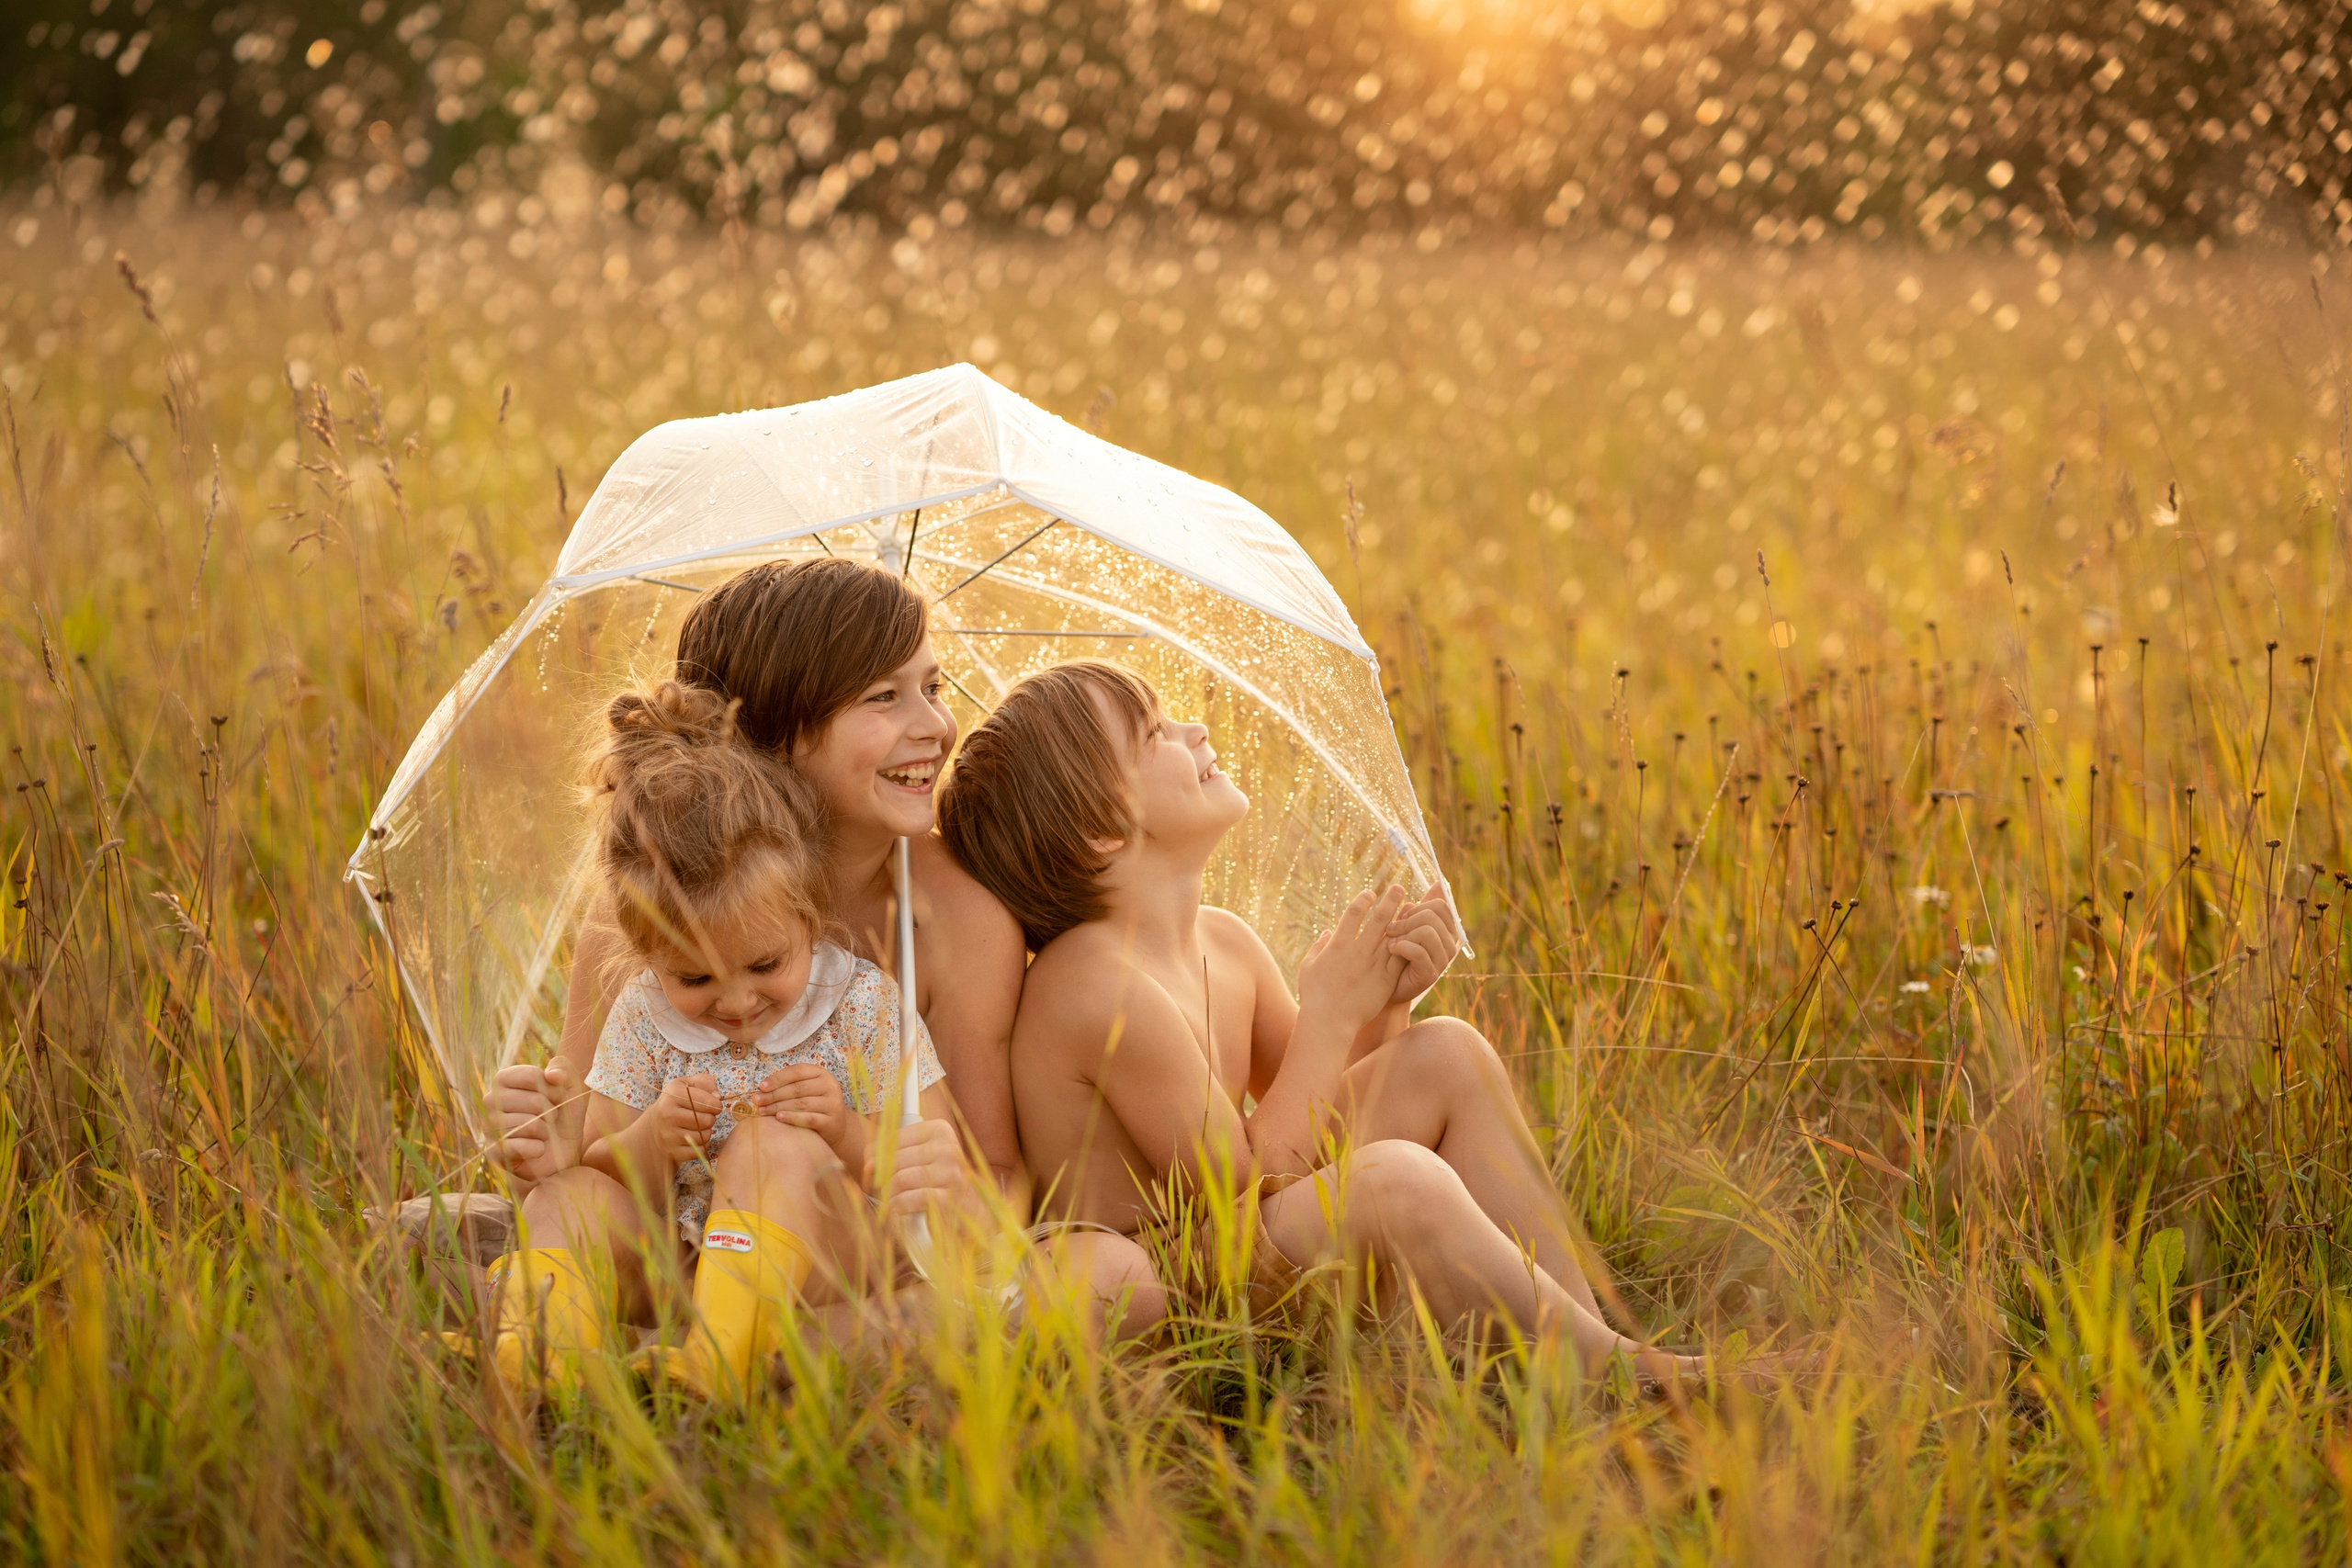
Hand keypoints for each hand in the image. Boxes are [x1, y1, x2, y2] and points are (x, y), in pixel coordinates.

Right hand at [486, 1061, 576, 1180]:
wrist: (562, 1153)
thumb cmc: (563, 1116)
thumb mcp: (570, 1088)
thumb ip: (564, 1070)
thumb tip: (551, 1075)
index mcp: (504, 1079)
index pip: (532, 1076)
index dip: (554, 1089)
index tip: (559, 1097)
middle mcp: (491, 1100)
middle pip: (534, 1101)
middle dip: (552, 1112)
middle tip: (551, 1119)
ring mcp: (489, 1126)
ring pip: (530, 1125)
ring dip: (546, 1131)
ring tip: (543, 1133)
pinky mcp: (494, 1151)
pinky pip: (523, 1147)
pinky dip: (538, 1149)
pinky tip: (537, 1148)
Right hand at [648, 1072, 721, 1168]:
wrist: (655, 1122)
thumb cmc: (677, 1100)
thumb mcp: (688, 1083)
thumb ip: (706, 1082)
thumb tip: (717, 1097)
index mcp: (673, 1095)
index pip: (709, 1102)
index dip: (716, 1104)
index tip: (713, 1104)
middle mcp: (667, 1115)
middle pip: (707, 1120)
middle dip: (710, 1118)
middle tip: (703, 1115)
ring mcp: (668, 1135)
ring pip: (704, 1136)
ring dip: (706, 1131)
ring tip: (697, 1125)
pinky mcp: (671, 1151)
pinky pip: (700, 1150)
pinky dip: (702, 1144)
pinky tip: (694, 1136)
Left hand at [752, 1063, 849, 1155]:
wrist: (836, 1126)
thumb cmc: (815, 1105)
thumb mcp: (807, 1090)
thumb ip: (789, 1086)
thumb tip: (761, 1090)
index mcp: (821, 1073)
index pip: (798, 1071)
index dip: (778, 1078)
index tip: (761, 1086)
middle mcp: (829, 1086)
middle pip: (797, 1088)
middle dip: (774, 1094)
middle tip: (757, 1101)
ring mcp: (832, 1104)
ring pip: (801, 1103)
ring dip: (778, 1107)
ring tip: (762, 1111)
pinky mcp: (832, 1121)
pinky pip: (809, 1119)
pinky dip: (793, 1118)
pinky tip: (779, 1117)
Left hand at [865, 1117, 971, 1218]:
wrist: (970, 1206)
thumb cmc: (938, 1178)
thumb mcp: (922, 1156)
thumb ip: (896, 1150)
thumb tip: (869, 1159)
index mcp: (940, 1130)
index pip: (895, 1138)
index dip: (875, 1154)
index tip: (869, 1167)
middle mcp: (948, 1148)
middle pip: (896, 1159)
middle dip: (882, 1176)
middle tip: (882, 1187)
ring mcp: (951, 1173)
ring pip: (901, 1178)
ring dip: (889, 1193)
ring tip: (891, 1198)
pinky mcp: (949, 1197)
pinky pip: (911, 1198)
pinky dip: (898, 1204)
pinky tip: (897, 1207)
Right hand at [1298, 886, 1409, 1034]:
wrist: (1330, 1021)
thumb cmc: (1314, 996)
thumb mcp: (1308, 967)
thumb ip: (1318, 947)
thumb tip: (1326, 933)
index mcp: (1338, 944)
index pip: (1354, 912)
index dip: (1363, 899)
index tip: (1371, 893)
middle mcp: (1358, 950)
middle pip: (1378, 918)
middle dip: (1390, 900)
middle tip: (1399, 888)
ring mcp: (1374, 965)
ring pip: (1393, 935)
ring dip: (1403, 918)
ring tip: (1412, 905)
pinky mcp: (1386, 980)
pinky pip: (1400, 957)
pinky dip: (1408, 944)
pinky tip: (1414, 935)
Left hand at [1385, 889, 1459, 1003]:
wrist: (1384, 987)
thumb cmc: (1395, 955)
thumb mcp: (1407, 927)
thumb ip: (1422, 908)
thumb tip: (1439, 882)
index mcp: (1446, 930)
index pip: (1440, 905)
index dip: (1417, 907)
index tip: (1403, 916)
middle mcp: (1449, 944)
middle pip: (1432, 916)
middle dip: (1407, 920)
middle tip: (1391, 930)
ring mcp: (1442, 961)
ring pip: (1426, 932)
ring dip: (1403, 934)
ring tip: (1391, 942)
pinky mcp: (1431, 974)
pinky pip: (1418, 951)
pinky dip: (1401, 947)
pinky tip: (1392, 951)